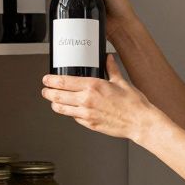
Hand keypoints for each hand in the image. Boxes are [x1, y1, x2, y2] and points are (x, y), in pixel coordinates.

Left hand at [41, 56, 161, 142]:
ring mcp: (87, 114)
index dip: (51, 80)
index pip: (64, 82)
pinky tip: (71, 110)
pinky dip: (70, 113)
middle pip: (58, 96)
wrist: (140, 122)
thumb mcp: (121, 81)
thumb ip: (111, 68)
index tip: (46, 79)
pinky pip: (74, 118)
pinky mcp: (90, 124)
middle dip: (48, 92)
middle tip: (45, 90)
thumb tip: (108, 59)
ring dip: (55, 104)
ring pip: (62, 109)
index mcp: (93, 86)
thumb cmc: (133, 104)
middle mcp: (87, 100)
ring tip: (53, 101)